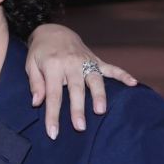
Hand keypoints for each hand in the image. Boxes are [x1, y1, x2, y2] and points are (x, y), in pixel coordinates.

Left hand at [26, 24, 137, 138]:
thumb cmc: (40, 52)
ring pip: (94, 79)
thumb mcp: (30, 65)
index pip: (53, 94)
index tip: (53, 133)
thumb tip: (37, 103)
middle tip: (80, 127)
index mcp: (53, 66)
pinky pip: (111, 67)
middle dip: (78, 108)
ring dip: (99, 95)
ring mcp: (85, 61)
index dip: (53, 115)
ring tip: (101, 111)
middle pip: (76, 89)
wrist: (53, 30)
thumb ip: (35, 84)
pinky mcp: (95, 59)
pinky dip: (122, 75)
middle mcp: (71, 63)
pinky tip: (133, 83)